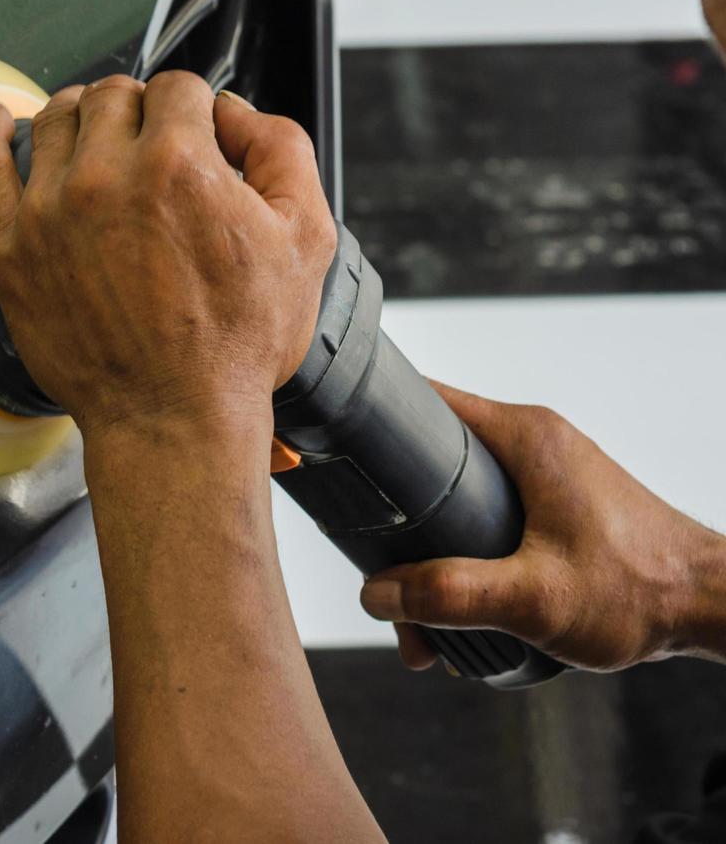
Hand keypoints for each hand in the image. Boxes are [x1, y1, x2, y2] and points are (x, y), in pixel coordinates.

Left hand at [0, 72, 334, 441]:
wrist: (173, 417)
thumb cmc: (238, 341)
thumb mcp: (305, 238)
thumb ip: (281, 150)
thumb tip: (234, 112)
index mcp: (178, 164)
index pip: (178, 89)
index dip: (193, 109)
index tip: (193, 136)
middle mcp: (104, 176)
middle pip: (114, 96)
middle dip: (140, 110)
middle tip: (151, 146)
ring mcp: (48, 210)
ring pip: (55, 119)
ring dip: (80, 115)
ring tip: (93, 134)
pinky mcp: (10, 248)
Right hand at [361, 382, 725, 671]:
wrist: (711, 608)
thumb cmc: (640, 589)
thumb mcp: (534, 597)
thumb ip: (450, 593)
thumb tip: (376, 593)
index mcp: (524, 436)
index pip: (424, 399)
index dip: (372, 422)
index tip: (335, 456)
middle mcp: (530, 444)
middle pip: (429, 462)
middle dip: (397, 525)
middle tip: (382, 577)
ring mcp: (542, 475)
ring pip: (456, 503)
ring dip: (431, 558)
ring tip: (423, 625)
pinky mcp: (552, 508)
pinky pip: (485, 523)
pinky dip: (464, 562)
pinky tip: (462, 616)